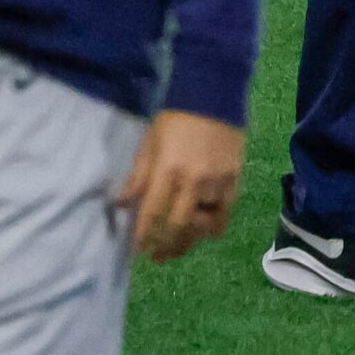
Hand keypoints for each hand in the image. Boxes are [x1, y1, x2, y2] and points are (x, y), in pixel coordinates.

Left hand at [115, 109, 244, 262]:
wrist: (214, 97)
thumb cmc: (175, 119)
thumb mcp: (149, 144)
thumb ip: (137, 177)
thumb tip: (120, 205)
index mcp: (168, 169)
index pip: (152, 213)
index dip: (143, 235)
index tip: (136, 248)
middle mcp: (193, 181)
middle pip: (177, 226)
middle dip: (163, 246)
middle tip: (154, 256)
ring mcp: (216, 183)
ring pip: (202, 226)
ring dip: (186, 243)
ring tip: (175, 252)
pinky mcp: (234, 181)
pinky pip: (224, 216)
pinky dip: (212, 229)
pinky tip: (201, 233)